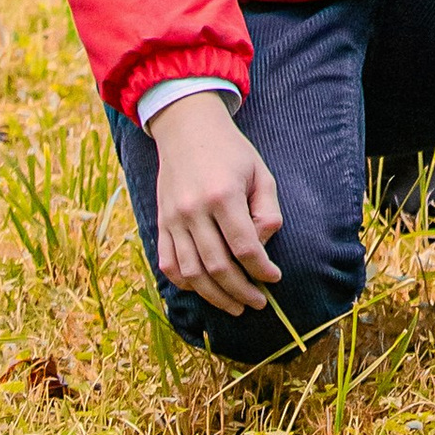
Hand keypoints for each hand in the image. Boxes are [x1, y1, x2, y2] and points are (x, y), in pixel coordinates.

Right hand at [147, 91, 283, 315]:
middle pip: (217, 267)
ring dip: (214, 296)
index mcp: (223, 195)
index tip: (274, 279)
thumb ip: (266, 211)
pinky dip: (186, 284)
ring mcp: (173, 219)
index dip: (261, 270)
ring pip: (192, 274)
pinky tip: (205, 290)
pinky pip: (168, 265)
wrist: (187, 129)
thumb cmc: (231, 152)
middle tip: (257, 302)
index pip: (244, 247)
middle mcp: (193, 210)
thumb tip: (262, 247)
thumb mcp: (260, 172)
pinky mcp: (160, 223)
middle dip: (241, 291)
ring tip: (235, 305)